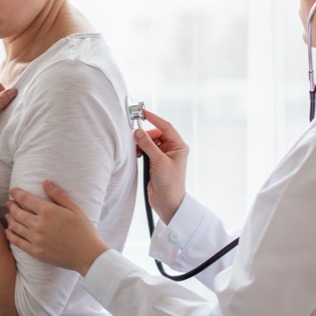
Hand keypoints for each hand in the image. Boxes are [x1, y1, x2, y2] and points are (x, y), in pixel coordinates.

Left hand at [4, 181, 109, 275]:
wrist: (88, 255)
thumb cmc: (84, 230)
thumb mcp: (74, 208)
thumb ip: (58, 194)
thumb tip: (44, 182)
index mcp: (48, 211)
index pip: (25, 198)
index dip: (16, 193)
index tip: (12, 191)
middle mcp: (38, 224)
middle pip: (16, 212)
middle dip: (11, 205)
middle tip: (9, 203)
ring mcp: (36, 239)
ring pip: (15, 226)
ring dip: (9, 218)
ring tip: (8, 215)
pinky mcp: (35, 252)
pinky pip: (17, 242)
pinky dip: (10, 235)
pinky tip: (9, 231)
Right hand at [133, 109, 187, 223]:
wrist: (168, 203)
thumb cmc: (170, 184)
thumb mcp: (159, 162)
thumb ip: (148, 146)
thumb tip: (137, 131)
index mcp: (178, 146)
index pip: (165, 127)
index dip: (154, 118)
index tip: (142, 113)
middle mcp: (171, 149)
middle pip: (156, 133)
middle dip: (145, 136)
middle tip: (136, 139)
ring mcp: (162, 155)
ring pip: (149, 141)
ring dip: (141, 144)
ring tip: (137, 153)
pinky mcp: (154, 162)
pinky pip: (145, 150)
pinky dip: (140, 151)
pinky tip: (137, 157)